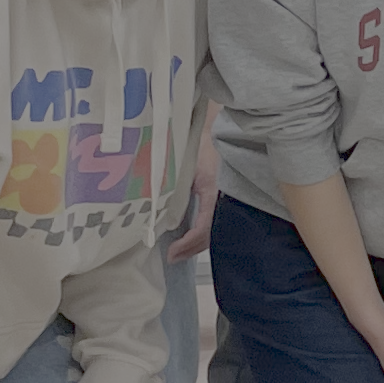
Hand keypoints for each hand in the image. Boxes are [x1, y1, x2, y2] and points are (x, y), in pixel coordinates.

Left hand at [168, 121, 220, 262]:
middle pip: (210, 233)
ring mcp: (223, 196)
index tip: (172, 253)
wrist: (210, 125)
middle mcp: (221, 196)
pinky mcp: (219, 194)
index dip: (188, 243)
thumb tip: (161, 217)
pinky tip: (187, 234)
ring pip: (213, 228)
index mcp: (211, 189)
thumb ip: (172, 190)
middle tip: (172, 256)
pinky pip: (212, 218)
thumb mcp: (181, 166)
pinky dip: (199, 230)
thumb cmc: (194, 142)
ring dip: (196, 242)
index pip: (203, 226)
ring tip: (178, 250)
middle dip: (191, 248)